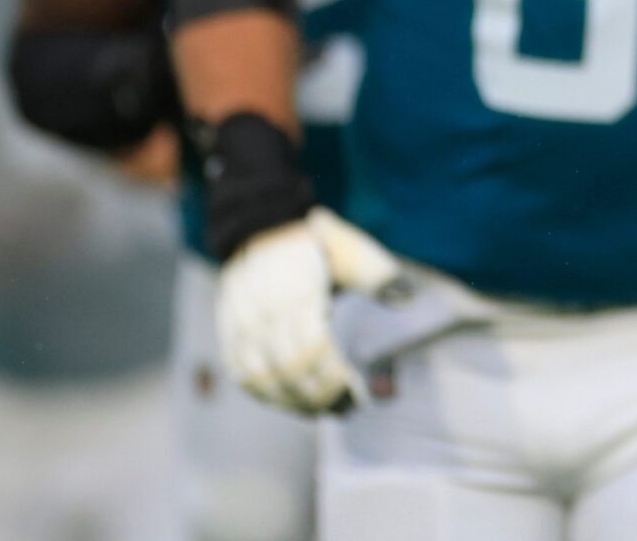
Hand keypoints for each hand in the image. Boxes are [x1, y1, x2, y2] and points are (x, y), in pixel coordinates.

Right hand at [217, 208, 403, 413]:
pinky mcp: (229, 332)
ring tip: (321, 409)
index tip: (356, 389)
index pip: (311, 347)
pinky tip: (289, 401)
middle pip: (286, 369)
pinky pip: (241, 373)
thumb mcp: (351, 250)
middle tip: (346, 407)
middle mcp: (263, 312)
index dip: (332, 376)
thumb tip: (406, 299)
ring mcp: (241, 324)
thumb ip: (376, 275)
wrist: (263, 228)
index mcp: (297, 292)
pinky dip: (265, 394)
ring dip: (290, 401)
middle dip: (317, 395)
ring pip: (259, 378)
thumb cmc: (317, 244)